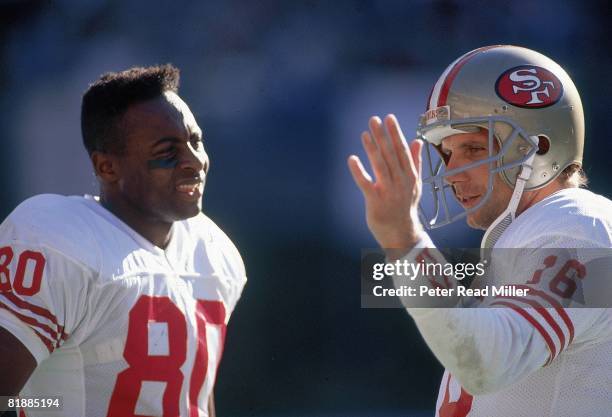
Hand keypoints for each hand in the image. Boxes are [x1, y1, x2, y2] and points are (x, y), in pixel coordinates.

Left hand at [347, 114, 423, 249]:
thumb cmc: (406, 206)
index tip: (389, 118)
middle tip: (374, 120)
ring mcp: (388, 191)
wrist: (401, 233)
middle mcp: (400, 181)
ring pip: (380, 166)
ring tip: (364, 133)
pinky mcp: (375, 201)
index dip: (395, 133)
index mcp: (410, 175)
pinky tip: (352, 158)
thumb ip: (415, 162)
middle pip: (390, 155)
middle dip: (382, 136)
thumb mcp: (414, 184)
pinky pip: (365, 183)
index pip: (402, 150)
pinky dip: (358, 171)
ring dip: (372, 148)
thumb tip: (417, 141)